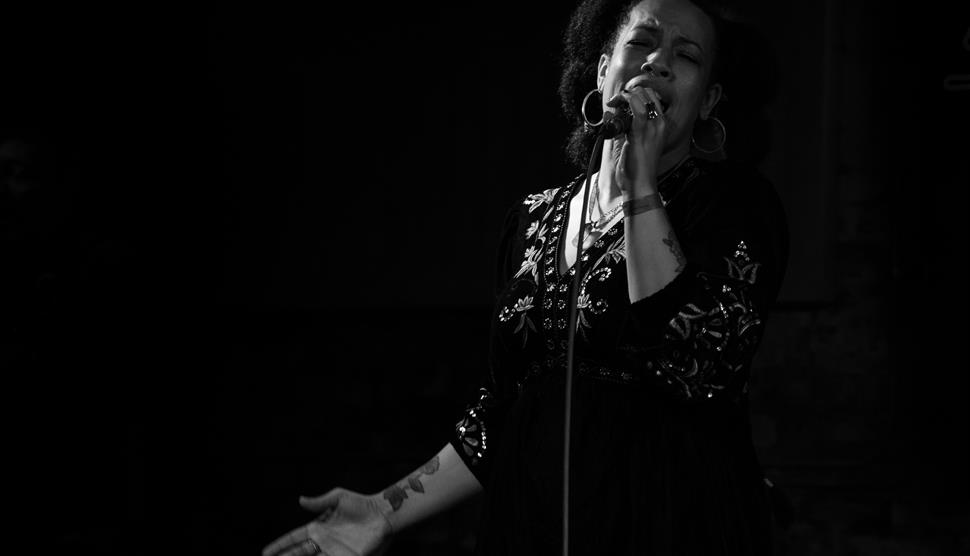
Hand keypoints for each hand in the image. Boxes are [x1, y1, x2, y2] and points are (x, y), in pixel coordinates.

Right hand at [262, 488, 393, 555]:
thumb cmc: (361, 504)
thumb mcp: (338, 498)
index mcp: (318, 528)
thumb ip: (319, 502)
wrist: (383, 514)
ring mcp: (334, 552)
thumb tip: (300, 500)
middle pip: (299, 554)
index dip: (280, 545)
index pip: (294, 539)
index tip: (265, 553)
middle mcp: (324, 542)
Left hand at [605, 85, 665, 195]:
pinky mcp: (641, 131)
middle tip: (616, 101)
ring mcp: (652, 127)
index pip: (652, 98)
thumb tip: (611, 113)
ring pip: (641, 95)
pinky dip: (622, 101)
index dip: (635, 93)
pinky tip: (614, 105)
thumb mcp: (632, 144)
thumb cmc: (637, 169)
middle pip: (648, 93)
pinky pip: (634, 106)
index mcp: (660, 126)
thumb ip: (623, 127)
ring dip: (624, 95)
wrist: (640, 184)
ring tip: (614, 103)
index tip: (621, 100)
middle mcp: (659, 123)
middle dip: (629, 91)